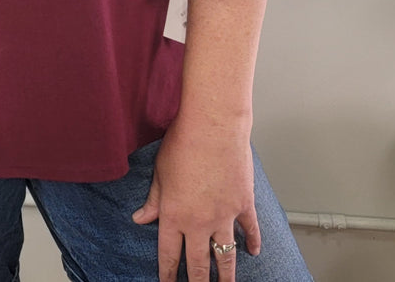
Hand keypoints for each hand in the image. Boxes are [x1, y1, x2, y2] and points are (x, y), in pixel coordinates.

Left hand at [132, 117, 260, 280]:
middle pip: (199, 264)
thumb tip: (141, 218)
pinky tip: (253, 252)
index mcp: (174, 215)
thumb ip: (154, 200)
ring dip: (226, 275)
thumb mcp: (159, 172)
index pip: (169, 255)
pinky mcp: (243, 204)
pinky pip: (250, 230)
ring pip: (225, 256)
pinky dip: (252, 242)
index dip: (168, 275)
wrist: (213, 126)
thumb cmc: (182, 142)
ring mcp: (224, 216)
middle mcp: (199, 222)